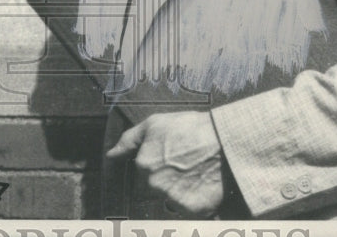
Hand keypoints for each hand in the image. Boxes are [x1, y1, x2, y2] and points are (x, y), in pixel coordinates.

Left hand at [105, 111, 225, 216]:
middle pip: (156, 189)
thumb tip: (111, 155)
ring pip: (171, 201)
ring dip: (180, 192)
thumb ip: (129, 140)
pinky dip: (195, 202)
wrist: (225, 139)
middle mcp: (154, 185)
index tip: (172, 158)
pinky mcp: (192, 211)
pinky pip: (188, 211)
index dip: (158, 165)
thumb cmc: (190, 128)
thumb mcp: (155, 123)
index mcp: (143, 165)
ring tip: (196, 174)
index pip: (143, 174)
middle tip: (185, 166)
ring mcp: (172, 200)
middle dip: (167, 180)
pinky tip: (203, 185)